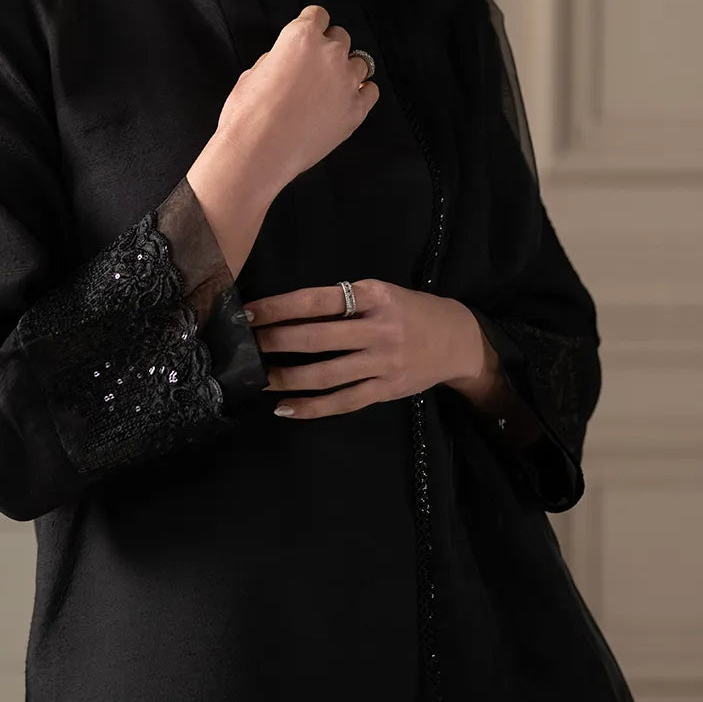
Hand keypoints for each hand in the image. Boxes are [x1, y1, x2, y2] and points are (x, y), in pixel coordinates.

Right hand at [215, 5, 379, 192]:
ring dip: (347, 71)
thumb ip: (278, 58)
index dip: (312, 25)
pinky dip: (362, 93)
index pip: (318, 15)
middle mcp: (329, 54)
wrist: (259, 152)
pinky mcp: (356, 110)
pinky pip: (371, 91)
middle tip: (316, 66)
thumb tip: (287, 62)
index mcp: (301, 37)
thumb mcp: (253, 73)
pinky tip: (347, 100)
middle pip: (341, 37)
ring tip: (331, 88)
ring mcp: (346, 82)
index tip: (312, 34)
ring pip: (360, 63)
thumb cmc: (248, 115)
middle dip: (329, 48)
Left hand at [242, 278, 485, 417]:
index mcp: (374, 296)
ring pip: (325, 375)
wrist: (456, 340)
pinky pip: (343, 402)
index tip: (249, 312)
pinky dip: (311, 408)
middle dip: (275, 342)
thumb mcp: (380, 293)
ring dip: (286, 378)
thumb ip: (342, 302)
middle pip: (317, 339)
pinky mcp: (386, 391)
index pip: (317, 301)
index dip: (280, 307)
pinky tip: (285, 408)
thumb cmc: (408, 311)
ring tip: (258, 378)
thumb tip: (286, 313)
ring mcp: (383, 364)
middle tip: (246, 344)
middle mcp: (379, 330)